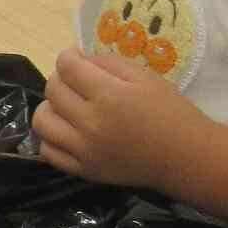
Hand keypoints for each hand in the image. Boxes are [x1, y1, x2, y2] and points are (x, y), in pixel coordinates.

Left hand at [33, 49, 202, 190]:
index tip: (76, 57)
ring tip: (68, 106)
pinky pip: (47, 151)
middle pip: (52, 90)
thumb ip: (108, 62)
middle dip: (61, 78)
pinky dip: (51, 136)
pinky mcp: (83, 171)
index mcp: (110, 97)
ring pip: (42, 121)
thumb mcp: (145, 77)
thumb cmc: (170, 112)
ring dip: (50, 106)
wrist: (185, 158)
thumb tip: (78, 58)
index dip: (68, 56)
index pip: (66, 67)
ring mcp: (84, 151)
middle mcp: (91, 124)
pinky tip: (67, 129)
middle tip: (76, 80)